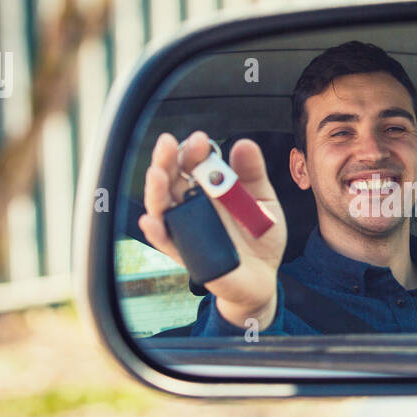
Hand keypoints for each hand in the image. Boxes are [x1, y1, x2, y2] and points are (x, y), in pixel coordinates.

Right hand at [138, 131, 287, 328]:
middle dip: (166, 160)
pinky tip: (152, 220)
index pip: (193, 162)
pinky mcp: (187, 254)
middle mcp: (192, 204)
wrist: (264, 276)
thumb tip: (244, 144)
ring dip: (155, 190)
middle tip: (168, 144)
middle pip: (171, 178)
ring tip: (156, 174)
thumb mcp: (263, 201)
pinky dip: (156, 232)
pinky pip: (166, 243)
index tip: (200, 140)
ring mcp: (186, 228)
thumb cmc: (259, 236)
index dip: (192, 150)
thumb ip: (253, 174)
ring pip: (162, 207)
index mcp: (209, 187)